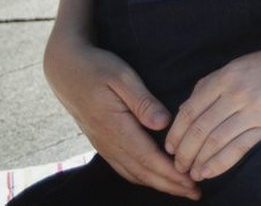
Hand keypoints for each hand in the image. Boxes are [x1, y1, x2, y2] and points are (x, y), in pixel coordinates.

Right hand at [46, 41, 198, 198]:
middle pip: (142, 172)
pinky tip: (155, 177)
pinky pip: (123, 167)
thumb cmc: (97, 68)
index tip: (191, 182)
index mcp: (116, 128)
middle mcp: (109, 142)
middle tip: (195, 193)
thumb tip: (163, 123)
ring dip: (157, 184)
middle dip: (170, 185)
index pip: (148, 158)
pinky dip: (142, 176)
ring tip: (181, 188)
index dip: (171, 174)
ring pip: (132, 173)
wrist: (65, 68)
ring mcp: (104, 144)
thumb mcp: (122, 77)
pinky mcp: (102, 142)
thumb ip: (143, 101)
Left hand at [167, 43, 260, 181]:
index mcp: (226, 74)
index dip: (176, 132)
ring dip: (197, 161)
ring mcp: (252, 107)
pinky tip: (209, 173)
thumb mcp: (246, 63)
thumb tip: (192, 102)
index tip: (171, 147)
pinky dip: (218, 164)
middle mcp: (235, 90)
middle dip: (183, 151)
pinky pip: (237, 148)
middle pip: (197, 127)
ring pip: (213, 140)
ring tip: (191, 173)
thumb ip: (218, 81)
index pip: (189, 108)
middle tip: (178, 165)